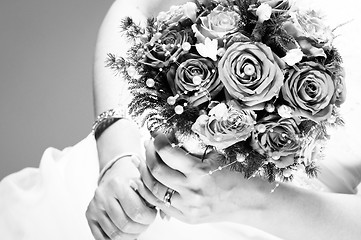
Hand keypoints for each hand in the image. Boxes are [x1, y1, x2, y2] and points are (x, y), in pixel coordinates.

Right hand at [86, 156, 156, 239]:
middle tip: (145, 222)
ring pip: (115, 235)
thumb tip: (166, 218)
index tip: (152, 213)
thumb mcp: (145, 183)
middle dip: (140, 228)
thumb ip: (156, 198)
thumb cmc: (133, 179)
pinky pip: (102, 238)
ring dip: (130, 235)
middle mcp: (102, 195)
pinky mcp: (89, 215)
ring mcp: (94, 206)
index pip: (137, 212)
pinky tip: (126, 231)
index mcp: (117, 184)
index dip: (149, 218)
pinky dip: (117, 239)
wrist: (115, 172)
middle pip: (126, 226)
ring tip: (137, 226)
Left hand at [135, 134, 270, 223]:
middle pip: (157, 170)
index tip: (157, 135)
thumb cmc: (233, 176)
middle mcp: (192, 191)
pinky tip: (147, 181)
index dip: (158, 141)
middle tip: (148, 145)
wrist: (247, 201)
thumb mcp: (214, 156)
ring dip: (145, 172)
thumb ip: (190, 150)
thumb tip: (168, 140)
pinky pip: (160, 205)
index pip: (168, 153)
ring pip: (153, 189)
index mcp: (200, 172)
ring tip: (145, 161)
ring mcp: (187, 207)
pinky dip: (150, 192)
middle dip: (148, 153)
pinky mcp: (186, 217)